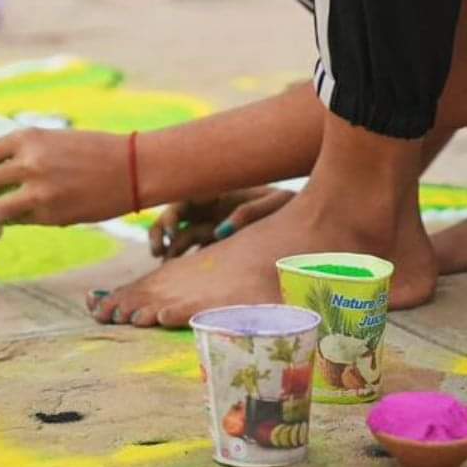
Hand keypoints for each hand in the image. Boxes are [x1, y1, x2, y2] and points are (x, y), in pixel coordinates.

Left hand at [0, 128, 136, 226]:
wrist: (131, 169)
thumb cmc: (95, 150)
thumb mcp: (55, 139)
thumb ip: (27, 152)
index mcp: (28, 139)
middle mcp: (28, 164)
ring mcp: (37, 193)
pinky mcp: (49, 216)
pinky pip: (18, 220)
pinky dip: (11, 219)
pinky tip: (10, 217)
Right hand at [147, 187, 295, 258]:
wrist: (307, 216)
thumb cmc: (291, 204)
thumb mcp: (276, 202)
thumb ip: (250, 211)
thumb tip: (221, 232)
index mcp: (220, 192)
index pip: (186, 198)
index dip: (172, 213)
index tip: (170, 230)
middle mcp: (211, 209)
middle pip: (175, 216)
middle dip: (161, 231)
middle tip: (159, 251)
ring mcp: (213, 226)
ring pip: (180, 234)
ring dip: (168, 248)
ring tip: (164, 264)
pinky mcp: (218, 244)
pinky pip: (194, 251)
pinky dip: (183, 260)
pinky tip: (178, 274)